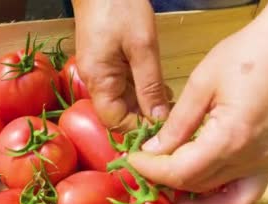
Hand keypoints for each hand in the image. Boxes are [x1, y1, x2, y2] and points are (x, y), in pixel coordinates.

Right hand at [71, 0, 171, 130]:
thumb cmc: (120, 7)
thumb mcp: (142, 47)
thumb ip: (150, 86)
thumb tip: (158, 119)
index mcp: (99, 80)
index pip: (115, 122)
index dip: (138, 128)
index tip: (163, 128)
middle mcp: (94, 81)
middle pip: (118, 113)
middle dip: (144, 118)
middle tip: (172, 116)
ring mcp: (99, 71)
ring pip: (121, 100)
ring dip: (144, 105)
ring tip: (169, 104)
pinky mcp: (105, 62)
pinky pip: (121, 85)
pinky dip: (139, 90)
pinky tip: (158, 89)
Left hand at [128, 0, 267, 203]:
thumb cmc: (252, 52)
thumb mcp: (202, 83)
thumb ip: (177, 123)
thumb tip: (154, 150)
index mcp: (231, 138)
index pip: (181, 173)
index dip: (151, 170)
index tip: (133, 161)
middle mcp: (254, 159)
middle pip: (200, 188)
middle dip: (166, 182)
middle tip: (147, 169)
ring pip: (226, 201)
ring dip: (196, 201)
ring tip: (172, 187)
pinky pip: (248, 192)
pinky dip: (224, 198)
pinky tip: (205, 187)